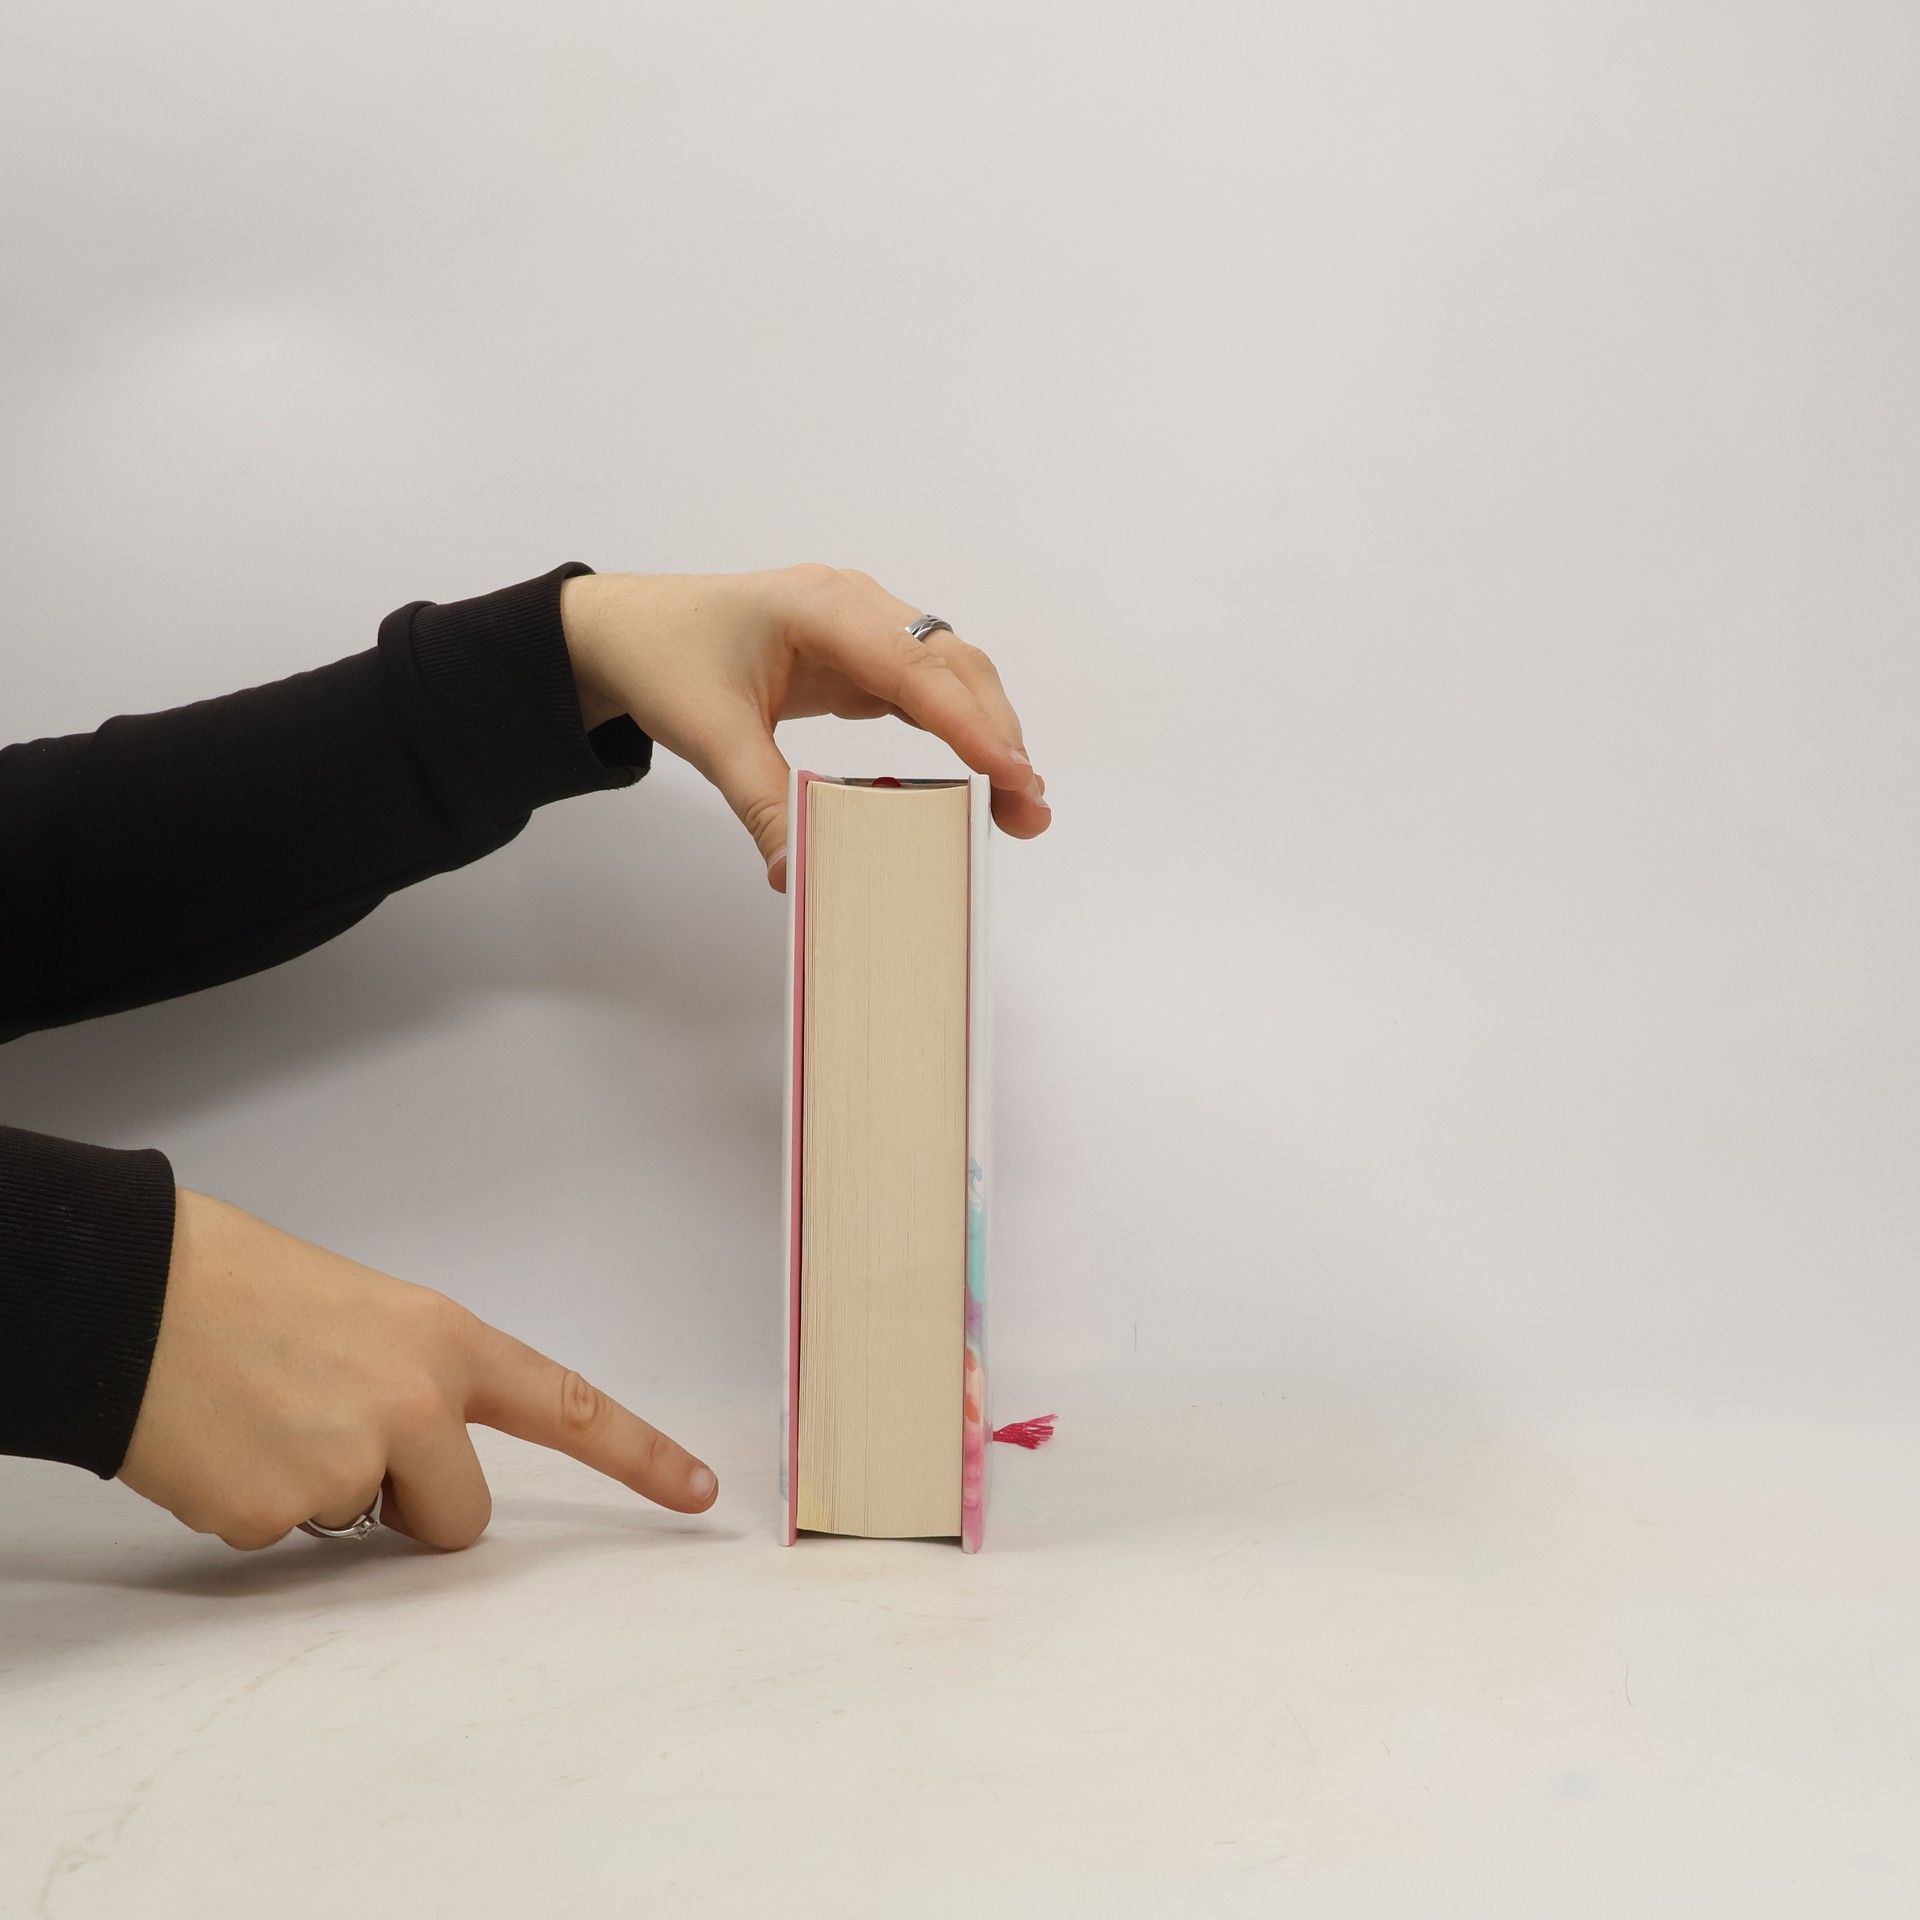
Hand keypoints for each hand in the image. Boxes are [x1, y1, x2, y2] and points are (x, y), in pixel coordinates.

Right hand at [119, 1191, 716, 1550]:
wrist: (130, 1297)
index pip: (568, 1406)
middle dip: (411, 1507)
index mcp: (445, 1344)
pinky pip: (285, 1539)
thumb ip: (417, 1378)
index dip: (639, 1456)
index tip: (697, 1492)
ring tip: (266, 1422)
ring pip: (366, 1530)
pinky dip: (254, 1506)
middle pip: (461, 1518)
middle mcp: (417, 1406)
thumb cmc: (239, 1288)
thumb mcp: (363, 1314)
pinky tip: (223, 1446)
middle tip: (331, 1434)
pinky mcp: (276, 1515)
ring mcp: (350, 1465)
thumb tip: (421, 1448)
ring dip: (326, 1499)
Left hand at [560, 564, 1049, 888]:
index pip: (913, 667)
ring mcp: (863, 625)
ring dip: (990, 731)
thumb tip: (798, 873)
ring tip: (1020, 803)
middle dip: (998, 734)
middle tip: (1028, 808)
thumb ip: (762, 801)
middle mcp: (854, 604)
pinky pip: (927, 686)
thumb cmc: (664, 659)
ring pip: (952, 672)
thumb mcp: (708, 734)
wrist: (627, 629)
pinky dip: (961, 728)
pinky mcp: (862, 654)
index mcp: (818, 607)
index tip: (1011, 773)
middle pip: (952, 664)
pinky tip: (984, 773)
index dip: (968, 723)